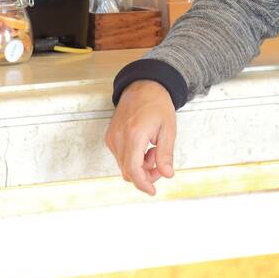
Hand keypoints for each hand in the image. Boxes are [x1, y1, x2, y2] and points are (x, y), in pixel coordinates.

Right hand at [105, 81, 176, 195]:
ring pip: (124, 166)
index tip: (152, 191)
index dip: (143, 184)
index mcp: (134, 135)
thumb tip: (167, 175)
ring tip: (153, 148)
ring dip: (140, 166)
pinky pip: (120, 157)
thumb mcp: (168, 129)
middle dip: (146, 174)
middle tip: (160, 162)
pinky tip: (144, 146)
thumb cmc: (158, 104)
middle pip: (128, 172)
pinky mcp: (110, 137)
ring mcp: (112, 137)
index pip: (133, 170)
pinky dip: (133, 158)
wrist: (143, 85)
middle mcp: (119, 138)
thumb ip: (166, 154)